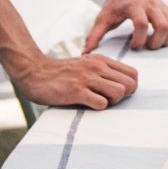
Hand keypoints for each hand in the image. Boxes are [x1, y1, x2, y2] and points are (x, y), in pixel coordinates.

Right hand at [10, 50, 139, 111]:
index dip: (130, 87)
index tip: (117, 93)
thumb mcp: (85, 64)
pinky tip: (87, 104)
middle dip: (124, 96)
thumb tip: (121, 85)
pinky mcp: (76, 91)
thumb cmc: (62, 73)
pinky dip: (98, 107)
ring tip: (98, 102)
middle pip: (130, 84)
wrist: (34, 72)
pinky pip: (101, 103)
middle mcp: (97, 67)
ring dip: (112, 102)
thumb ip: (102, 70)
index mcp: (101, 60)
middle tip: (109, 100)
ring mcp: (87, 78)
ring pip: (119, 92)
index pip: (133, 74)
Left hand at [92, 0, 167, 50]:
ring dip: (167, 40)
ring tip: (155, 44)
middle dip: (156, 42)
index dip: (139, 39)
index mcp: (134, 5)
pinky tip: (162, 39)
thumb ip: (94, 35)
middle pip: (163, 26)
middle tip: (147, 47)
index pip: (142, 23)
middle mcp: (151, 5)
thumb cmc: (115, 2)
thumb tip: (85, 53)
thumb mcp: (103, 17)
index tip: (134, 47)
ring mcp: (162, 7)